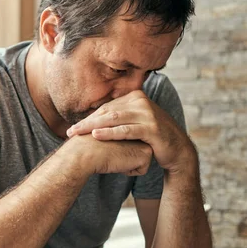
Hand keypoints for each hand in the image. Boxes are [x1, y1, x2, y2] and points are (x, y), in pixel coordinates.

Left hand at [66, 90, 195, 173]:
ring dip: (93, 126)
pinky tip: (96, 135)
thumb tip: (93, 121)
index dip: (89, 117)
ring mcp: (147, 113)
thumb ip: (118, 119)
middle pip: (108, 112)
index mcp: (135, 97)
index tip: (73, 127)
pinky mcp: (152, 128)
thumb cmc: (151, 138)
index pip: (107, 107)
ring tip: (78, 133)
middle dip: (87, 122)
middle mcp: (141, 102)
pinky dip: (110, 133)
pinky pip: (126, 130)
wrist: (176, 150)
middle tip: (70, 131)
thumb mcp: (134, 124)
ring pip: (114, 119)